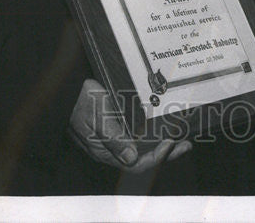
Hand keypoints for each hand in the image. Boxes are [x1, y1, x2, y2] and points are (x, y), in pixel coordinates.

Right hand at [68, 78, 190, 170]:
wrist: (68, 89)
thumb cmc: (79, 103)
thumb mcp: (95, 119)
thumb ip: (113, 138)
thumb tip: (131, 158)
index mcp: (106, 152)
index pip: (135, 165)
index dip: (155, 158)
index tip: (170, 143)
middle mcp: (113, 149)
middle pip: (144, 159)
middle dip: (167, 154)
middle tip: (186, 144)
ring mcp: (116, 139)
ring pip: (144, 148)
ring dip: (164, 144)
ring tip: (182, 137)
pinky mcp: (119, 127)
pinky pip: (140, 136)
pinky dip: (155, 134)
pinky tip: (165, 127)